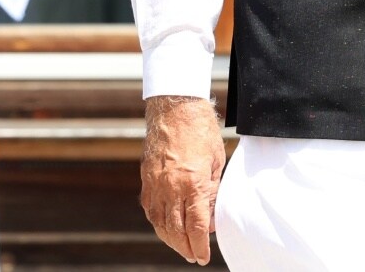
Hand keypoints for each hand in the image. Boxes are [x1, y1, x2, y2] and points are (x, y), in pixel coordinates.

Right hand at [141, 94, 226, 263]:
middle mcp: (171, 188)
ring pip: (160, 223)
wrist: (175, 107)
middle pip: (176, 230)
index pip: (196, 226)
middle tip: (193, 256)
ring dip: (170, 239)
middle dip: (185, 247)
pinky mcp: (147, 179)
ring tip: (181, 247)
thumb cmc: (201, 130)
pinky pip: (151, 209)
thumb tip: (211, 218)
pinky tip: (166, 228)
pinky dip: (158, 223)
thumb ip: (213, 191)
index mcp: (193, 183)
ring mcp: (156, 184)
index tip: (203, 257)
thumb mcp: (217, 160)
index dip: (200, 245)